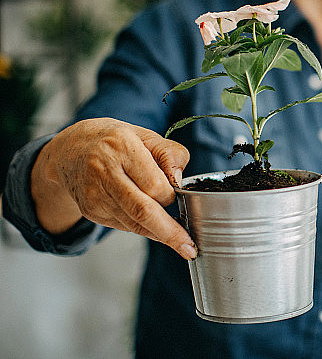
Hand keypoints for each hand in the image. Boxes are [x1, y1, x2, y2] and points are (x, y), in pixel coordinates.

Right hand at [30, 118, 196, 259]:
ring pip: (133, 223)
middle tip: (190, 247)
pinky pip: (124, 225)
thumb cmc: (115, 141)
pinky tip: (153, 224)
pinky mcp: (91, 211)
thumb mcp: (145, 135)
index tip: (180, 194)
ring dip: (158, 234)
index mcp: (122, 147)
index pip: (154, 184)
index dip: (171, 195)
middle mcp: (104, 172)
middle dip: (169, 232)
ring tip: (179, 241)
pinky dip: (143, 228)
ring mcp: (94, 195)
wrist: (70, 151)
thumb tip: (179, 180)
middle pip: (142, 210)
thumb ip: (169, 153)